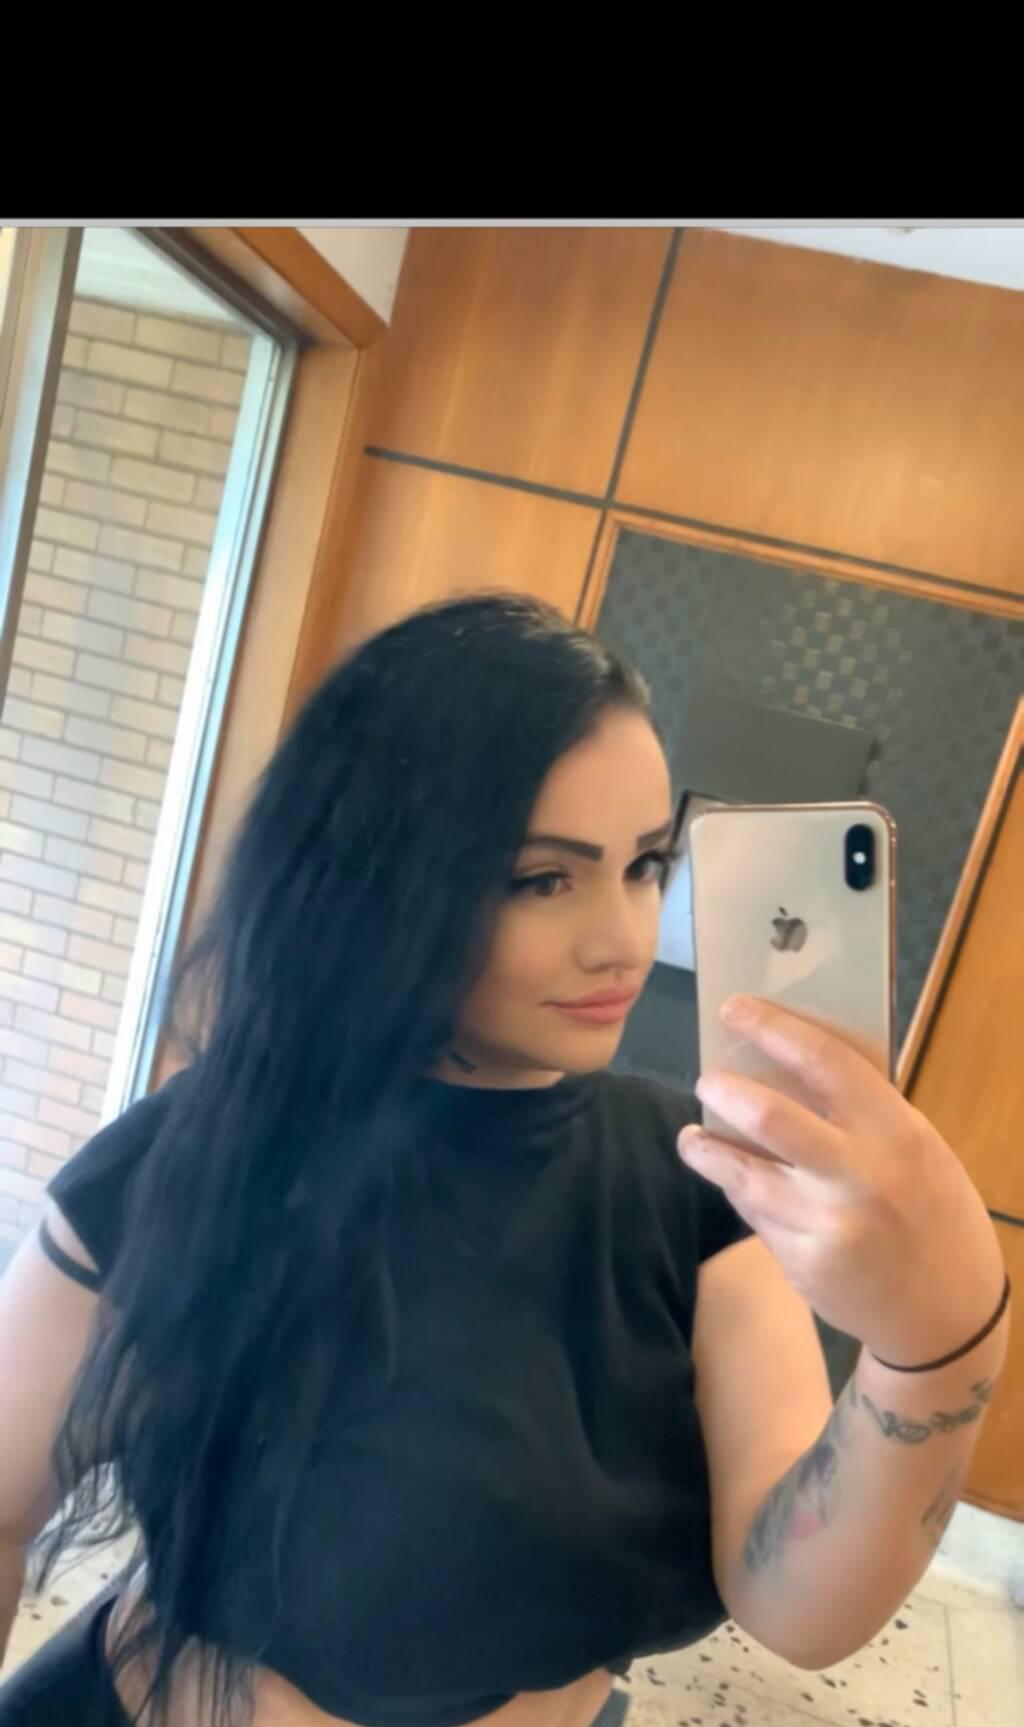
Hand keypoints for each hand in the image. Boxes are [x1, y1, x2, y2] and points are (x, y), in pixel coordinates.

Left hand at [679, 996, 1006, 1366]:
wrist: (946, 1312)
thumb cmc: (932, 1211)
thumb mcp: (916, 1149)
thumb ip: (862, 1114)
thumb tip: (785, 1070)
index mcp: (897, 1132)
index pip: (825, 1062)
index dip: (773, 1029)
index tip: (734, 1009)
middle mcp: (860, 1175)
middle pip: (769, 1117)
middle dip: (724, 1091)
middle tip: (707, 1081)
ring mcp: (828, 1224)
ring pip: (743, 1174)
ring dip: (707, 1150)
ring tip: (692, 1138)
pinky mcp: (803, 1264)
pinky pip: (754, 1216)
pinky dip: (739, 1193)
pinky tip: (731, 1182)